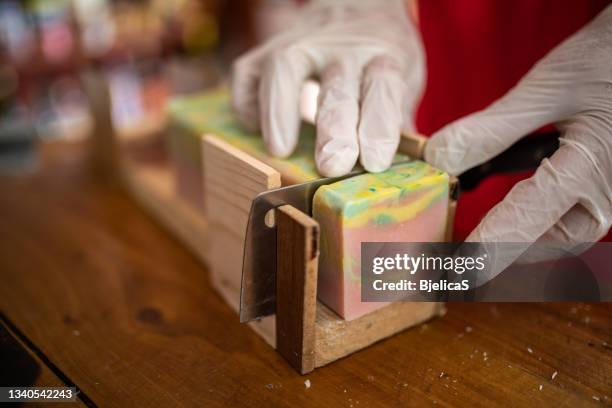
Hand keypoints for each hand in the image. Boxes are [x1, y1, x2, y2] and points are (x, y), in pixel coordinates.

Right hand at [231, 0, 424, 175]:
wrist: (354, 8)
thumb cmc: (378, 58)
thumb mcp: (405, 78)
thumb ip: (397, 121)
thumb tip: (398, 173)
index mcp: (383, 57)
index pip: (383, 86)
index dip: (379, 124)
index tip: (374, 161)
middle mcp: (342, 48)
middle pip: (337, 86)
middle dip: (334, 128)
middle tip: (331, 165)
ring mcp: (300, 44)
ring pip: (284, 69)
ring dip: (280, 112)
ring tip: (280, 150)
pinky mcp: (266, 50)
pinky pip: (247, 73)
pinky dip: (246, 103)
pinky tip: (256, 129)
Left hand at [425, 6, 611, 275]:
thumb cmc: (610, 57)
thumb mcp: (548, 87)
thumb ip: (492, 129)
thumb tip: (440, 160)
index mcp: (589, 171)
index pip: (523, 224)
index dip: (485, 251)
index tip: (456, 274)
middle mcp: (608, 191)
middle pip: (553, 240)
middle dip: (511, 250)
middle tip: (469, 257)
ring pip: (569, 229)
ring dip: (528, 231)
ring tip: (488, 232)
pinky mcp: (611, 179)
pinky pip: (581, 210)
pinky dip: (545, 211)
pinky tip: (524, 195)